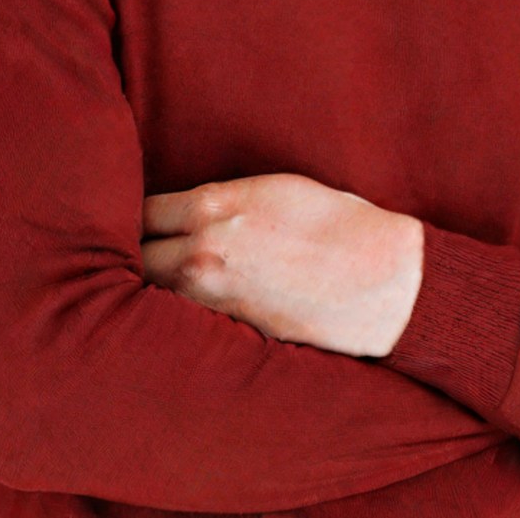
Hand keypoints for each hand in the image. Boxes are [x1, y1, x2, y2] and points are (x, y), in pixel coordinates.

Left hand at [141, 172, 423, 357]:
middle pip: (137, 255)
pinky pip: (187, 321)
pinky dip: (183, 314)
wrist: (382, 279)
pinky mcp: (233, 331)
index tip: (140, 219)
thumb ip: (224, 200)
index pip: (143, 210)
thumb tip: (191, 209)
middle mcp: (203, 252)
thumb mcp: (274, 188)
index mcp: (213, 207)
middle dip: (137, 252)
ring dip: (155, 287)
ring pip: (155, 294)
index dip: (137, 214)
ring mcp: (215, 297)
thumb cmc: (337, 222)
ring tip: (156, 283)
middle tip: (138, 252)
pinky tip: (189, 310)